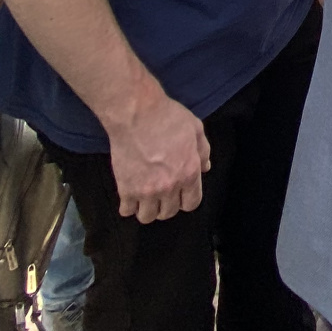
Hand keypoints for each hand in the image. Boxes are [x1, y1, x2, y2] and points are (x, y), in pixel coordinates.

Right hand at [107, 88, 211, 222]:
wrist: (137, 114)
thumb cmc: (168, 117)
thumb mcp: (195, 129)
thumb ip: (203, 151)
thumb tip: (205, 168)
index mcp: (189, 173)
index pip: (192, 204)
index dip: (186, 200)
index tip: (180, 194)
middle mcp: (170, 187)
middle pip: (169, 213)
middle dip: (167, 205)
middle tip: (161, 194)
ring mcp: (147, 190)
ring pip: (148, 217)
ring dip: (147, 210)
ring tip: (145, 199)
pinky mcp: (126, 189)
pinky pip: (127, 211)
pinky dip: (128, 207)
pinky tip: (129, 197)